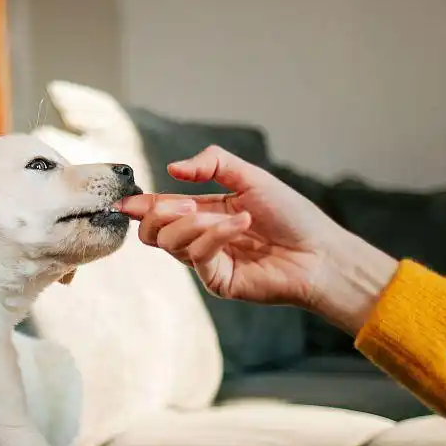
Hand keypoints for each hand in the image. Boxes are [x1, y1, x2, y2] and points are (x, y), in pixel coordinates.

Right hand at [117, 146, 398, 334]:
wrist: (321, 251)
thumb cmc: (293, 215)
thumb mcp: (251, 177)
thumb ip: (212, 163)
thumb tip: (172, 168)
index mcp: (205, 213)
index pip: (162, 210)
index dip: (141, 205)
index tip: (124, 201)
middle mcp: (201, 238)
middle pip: (153, 232)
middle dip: (159, 213)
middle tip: (185, 204)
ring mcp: (207, 262)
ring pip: (169, 243)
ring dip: (192, 222)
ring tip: (229, 214)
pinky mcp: (217, 281)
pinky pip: (197, 256)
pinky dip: (214, 235)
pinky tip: (241, 224)